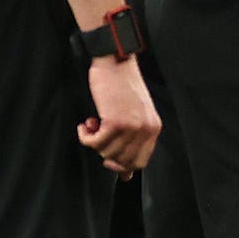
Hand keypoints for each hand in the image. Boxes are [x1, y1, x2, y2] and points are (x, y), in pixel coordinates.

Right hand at [79, 57, 159, 175]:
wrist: (116, 61)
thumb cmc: (121, 86)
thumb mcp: (134, 114)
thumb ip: (133, 141)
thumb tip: (127, 177)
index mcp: (153, 128)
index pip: (140, 162)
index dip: (121, 165)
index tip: (107, 159)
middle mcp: (146, 130)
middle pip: (122, 161)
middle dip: (105, 153)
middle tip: (97, 135)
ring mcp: (132, 127)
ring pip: (106, 153)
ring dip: (93, 141)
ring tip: (92, 124)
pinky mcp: (115, 122)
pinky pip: (94, 143)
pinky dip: (85, 136)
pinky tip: (86, 124)